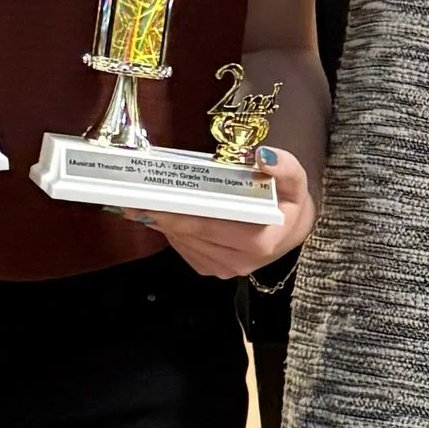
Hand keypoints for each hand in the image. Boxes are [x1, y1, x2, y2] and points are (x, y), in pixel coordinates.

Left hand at [137, 147, 316, 281]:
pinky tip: (163, 216)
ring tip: (142, 204)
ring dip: (163, 224)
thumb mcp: (296, 180)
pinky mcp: (213, 271)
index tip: (150, 200)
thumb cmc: (290, 202)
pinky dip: (173, 233)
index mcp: (259, 241)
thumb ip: (285, 167)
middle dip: (161, 215)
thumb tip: (264, 156)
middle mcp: (240, 262)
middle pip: (190, 235)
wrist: (293, 230)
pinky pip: (186, 251)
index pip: (207, 225)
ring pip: (184, 244)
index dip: (176, 212)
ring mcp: (225, 270)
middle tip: (131, 199)